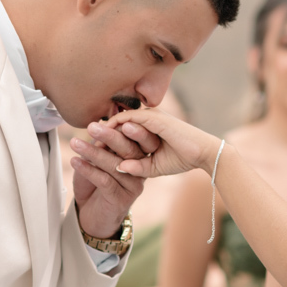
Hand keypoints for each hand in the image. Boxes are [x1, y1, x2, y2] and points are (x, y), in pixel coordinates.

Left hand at [69, 124, 148, 238]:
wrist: (92, 215)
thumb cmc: (94, 183)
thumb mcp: (97, 159)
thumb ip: (102, 146)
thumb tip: (101, 128)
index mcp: (138, 156)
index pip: (135, 138)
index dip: (122, 128)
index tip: (105, 119)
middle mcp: (140, 170)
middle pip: (129, 150)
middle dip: (109, 137)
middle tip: (91, 127)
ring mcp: (133, 186)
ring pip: (115, 165)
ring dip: (93, 153)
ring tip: (74, 143)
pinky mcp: (122, 200)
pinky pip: (105, 181)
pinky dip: (89, 170)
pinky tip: (75, 162)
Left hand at [94, 109, 221, 177]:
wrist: (204, 153)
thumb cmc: (183, 159)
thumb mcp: (154, 166)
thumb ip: (138, 166)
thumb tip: (119, 168)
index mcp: (149, 130)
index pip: (123, 131)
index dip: (107, 139)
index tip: (92, 147)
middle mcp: (148, 121)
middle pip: (119, 123)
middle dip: (101, 130)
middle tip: (82, 134)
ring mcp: (151, 118)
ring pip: (121, 121)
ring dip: (104, 127)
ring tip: (87, 133)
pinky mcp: (154, 119)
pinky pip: (128, 120)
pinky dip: (114, 126)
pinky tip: (102, 135)